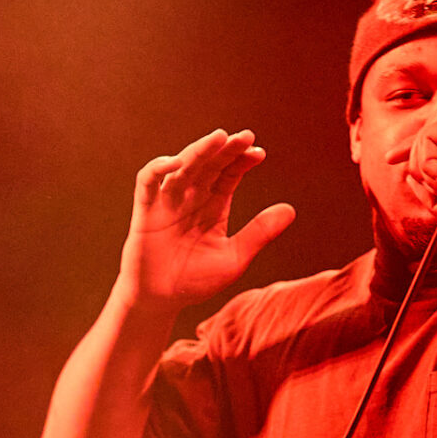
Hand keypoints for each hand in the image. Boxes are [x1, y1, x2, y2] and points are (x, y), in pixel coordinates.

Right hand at [119, 129, 295, 311]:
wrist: (161, 300)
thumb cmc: (196, 280)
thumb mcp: (234, 257)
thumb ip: (259, 233)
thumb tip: (291, 209)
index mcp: (213, 206)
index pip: (229, 175)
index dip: (241, 161)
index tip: (258, 154)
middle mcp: (191, 198)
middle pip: (209, 165)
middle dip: (226, 150)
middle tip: (245, 137)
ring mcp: (168, 201)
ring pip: (183, 167)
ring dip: (199, 151)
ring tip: (218, 138)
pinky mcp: (145, 211)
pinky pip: (147, 182)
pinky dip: (158, 168)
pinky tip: (176, 162)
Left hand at [393, 104, 436, 225]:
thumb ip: (429, 188)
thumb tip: (407, 173)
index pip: (432, 138)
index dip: (408, 148)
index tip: (389, 159)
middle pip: (423, 141)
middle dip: (421, 171)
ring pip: (423, 141)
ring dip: (428, 172)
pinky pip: (429, 137)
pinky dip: (430, 162)